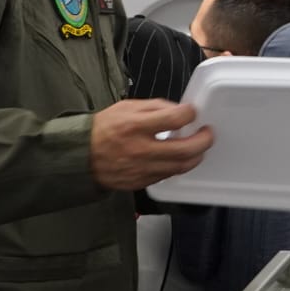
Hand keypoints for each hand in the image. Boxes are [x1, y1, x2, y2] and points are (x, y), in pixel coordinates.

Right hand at [90, 100, 212, 191]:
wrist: (81, 157)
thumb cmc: (104, 128)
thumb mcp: (126, 107)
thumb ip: (155, 107)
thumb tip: (180, 110)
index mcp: (135, 126)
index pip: (174, 119)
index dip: (190, 114)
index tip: (193, 112)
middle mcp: (141, 150)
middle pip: (185, 149)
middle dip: (204, 140)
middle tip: (208, 133)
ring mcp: (142, 169)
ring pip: (181, 166)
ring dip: (196, 156)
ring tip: (198, 146)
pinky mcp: (142, 182)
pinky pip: (168, 175)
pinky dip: (178, 165)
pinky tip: (180, 157)